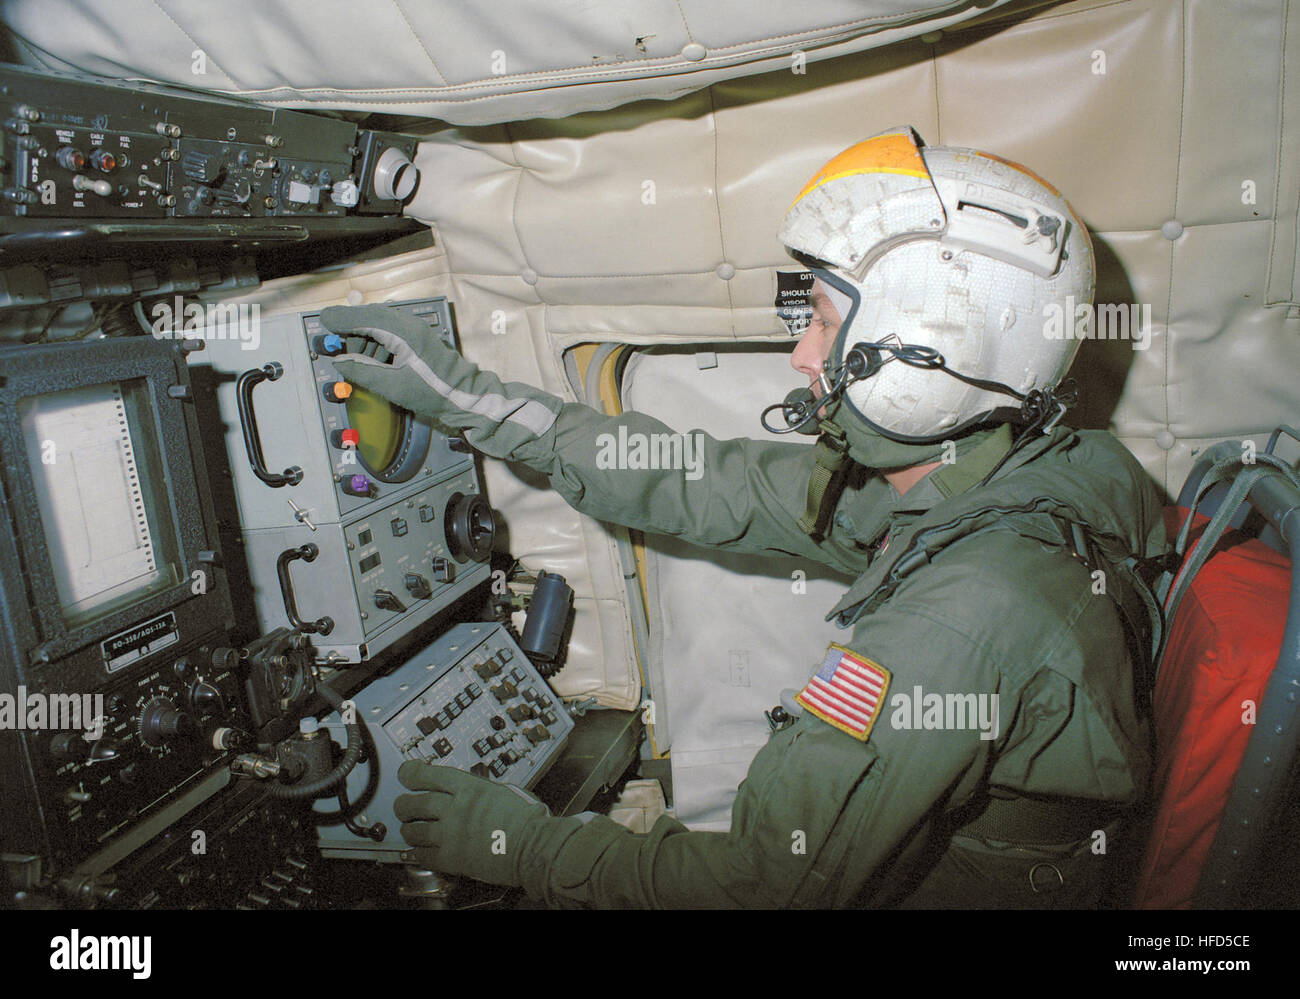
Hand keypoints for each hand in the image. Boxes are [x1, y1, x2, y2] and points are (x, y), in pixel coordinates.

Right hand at [321, 304, 560, 459]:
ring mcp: (414, 331)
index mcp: (401, 330)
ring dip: (365, 341)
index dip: (341, 319)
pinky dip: (378, 346)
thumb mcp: (392, 385)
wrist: (466, 398)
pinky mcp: (419, 340)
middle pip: (370, 318)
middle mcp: (407, 324)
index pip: (362, 316)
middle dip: (352, 332)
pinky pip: (390, 335)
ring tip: (361, 363)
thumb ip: (362, 371)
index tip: (324, 322)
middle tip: (341, 351)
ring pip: (379, 326)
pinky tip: (377, 364)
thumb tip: (339, 361)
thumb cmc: (433, 392)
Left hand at [393, 760, 552, 884]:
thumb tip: (464, 788)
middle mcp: (456, 808)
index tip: (406, 774)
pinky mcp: (453, 858)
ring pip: (413, 830)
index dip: (410, 773)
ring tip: (411, 830)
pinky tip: (418, 851)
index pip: (426, 774)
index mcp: (470, 787)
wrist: (534, 847)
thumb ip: (478, 788)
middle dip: (404, 805)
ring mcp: (452, 834)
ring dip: (409, 830)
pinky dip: (416, 853)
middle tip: (404, 806)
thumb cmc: (527, 819)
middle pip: (414, 803)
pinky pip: (422, 855)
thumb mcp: (501, 789)